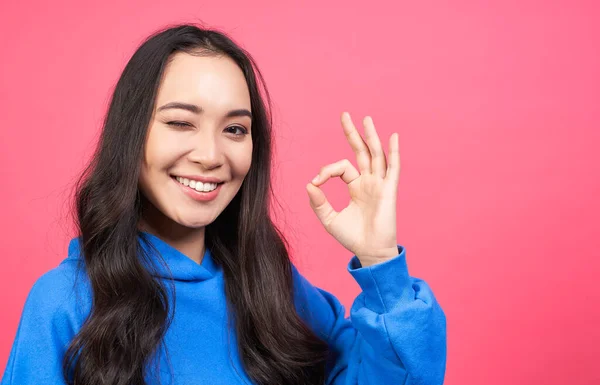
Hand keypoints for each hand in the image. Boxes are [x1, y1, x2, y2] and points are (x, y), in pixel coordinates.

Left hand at [306, 112, 400, 266]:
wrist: (369, 252)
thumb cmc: (352, 237)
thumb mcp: (329, 219)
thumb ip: (319, 202)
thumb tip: (309, 184)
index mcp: (356, 187)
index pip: (341, 168)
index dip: (326, 170)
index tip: (316, 181)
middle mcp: (369, 182)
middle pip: (360, 152)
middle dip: (352, 133)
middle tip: (344, 115)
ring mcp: (380, 184)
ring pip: (375, 155)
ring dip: (371, 136)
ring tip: (366, 118)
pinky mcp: (389, 191)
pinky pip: (393, 168)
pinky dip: (393, 152)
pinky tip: (393, 136)